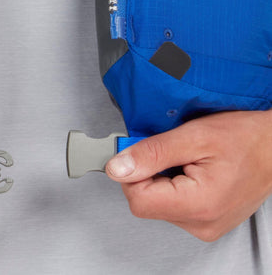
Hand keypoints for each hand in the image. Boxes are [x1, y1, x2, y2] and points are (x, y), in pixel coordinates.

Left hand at [106, 109, 271, 240]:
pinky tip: (189, 170)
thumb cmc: (244, 138)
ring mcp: (205, 225)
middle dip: (147, 172)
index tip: (140, 151)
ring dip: (160, 178)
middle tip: (169, 150)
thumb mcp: (193, 136)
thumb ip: (151, 154)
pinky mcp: (205, 221)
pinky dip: (172, 185)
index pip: (137, 200)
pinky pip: (172, 205)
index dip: (132, 172)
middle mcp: (201, 223)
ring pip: (157, 203)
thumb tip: (117, 168)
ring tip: (184, 160)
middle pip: (145, 202)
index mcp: (198, 205)